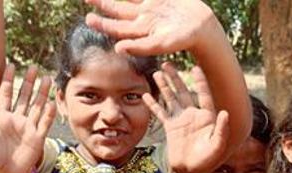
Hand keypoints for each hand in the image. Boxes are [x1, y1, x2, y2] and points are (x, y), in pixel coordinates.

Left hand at [0, 64, 54, 172]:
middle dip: (29, 82)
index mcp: (1, 117)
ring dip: (42, 93)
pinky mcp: (38, 138)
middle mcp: (17, 119)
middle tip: (33, 67)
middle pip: (24, 96)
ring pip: (37, 106)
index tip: (10, 65)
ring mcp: (28, 127)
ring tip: (48, 78)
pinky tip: (51, 103)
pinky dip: (48, 114)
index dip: (7, 80)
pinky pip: (44, 123)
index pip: (5, 94)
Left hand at [85, 0, 217, 55]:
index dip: (102, 23)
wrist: (203, 26)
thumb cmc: (184, 39)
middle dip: (102, 4)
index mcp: (140, 30)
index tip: (88, 18)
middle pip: (117, 9)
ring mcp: (150, 6)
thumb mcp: (162, 44)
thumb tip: (118, 49)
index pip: (116, 27)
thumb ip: (140, 46)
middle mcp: (142, 18)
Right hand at [144, 64, 228, 172]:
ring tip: (157, 72)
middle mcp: (193, 114)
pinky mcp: (170, 127)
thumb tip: (225, 113)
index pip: (203, 95)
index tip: (195, 68)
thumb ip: (221, 130)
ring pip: (171, 98)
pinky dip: (153, 105)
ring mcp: (181, 119)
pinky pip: (161, 113)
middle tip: (168, 63)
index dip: (200, 82)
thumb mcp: (217, 146)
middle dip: (176, 78)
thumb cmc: (207, 160)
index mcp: (207, 116)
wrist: (190, 171)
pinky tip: (146, 95)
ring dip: (164, 86)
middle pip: (183, 92)